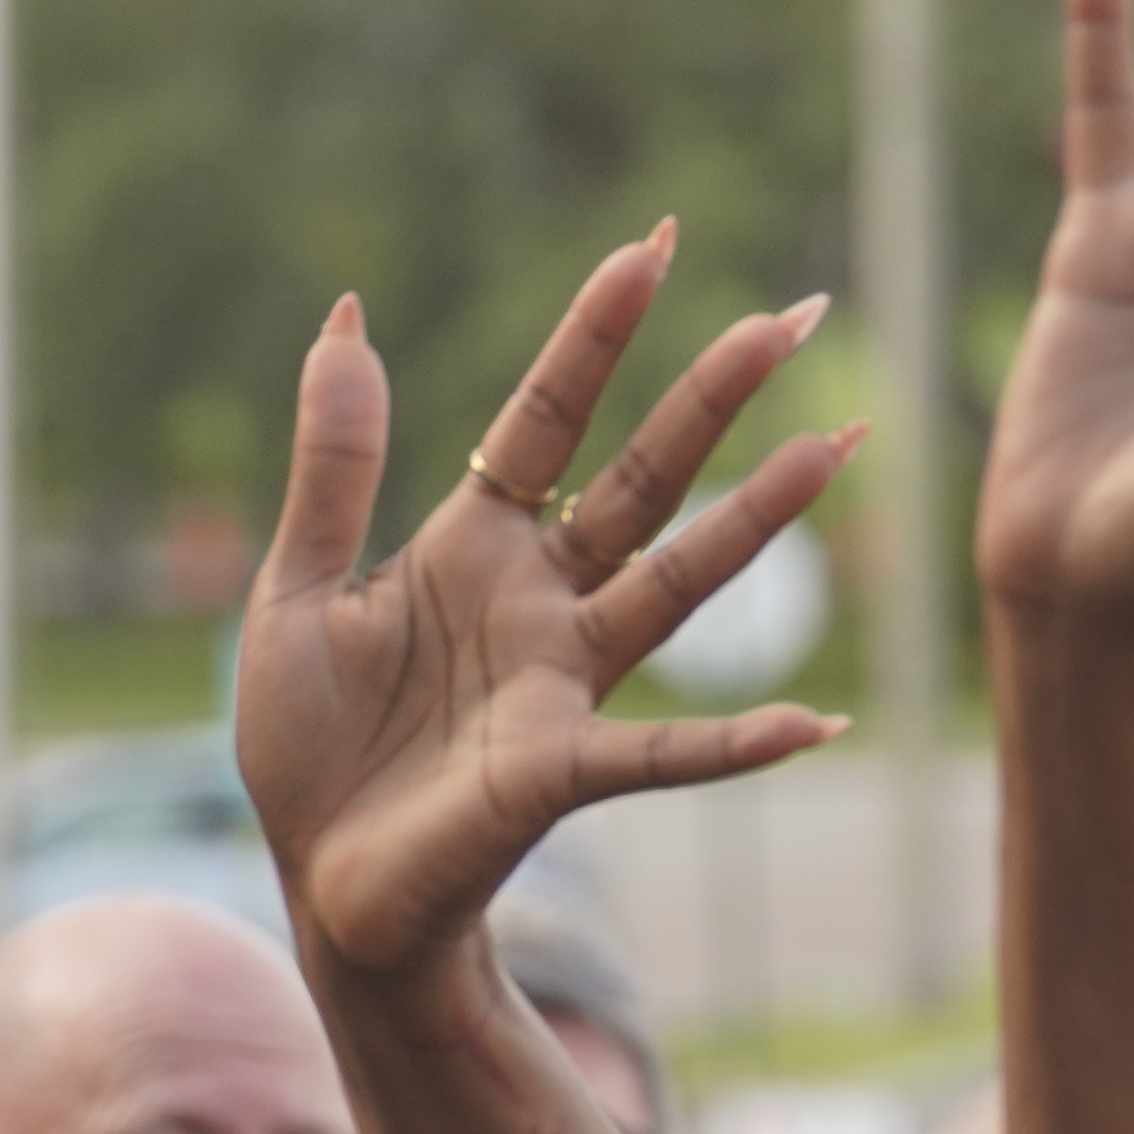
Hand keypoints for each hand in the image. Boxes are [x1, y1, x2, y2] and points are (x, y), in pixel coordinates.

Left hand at [234, 230, 849, 984]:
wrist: (321, 889)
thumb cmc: (314, 749)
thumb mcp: (298, 586)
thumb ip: (335, 463)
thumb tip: (347, 314)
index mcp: (475, 547)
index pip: (548, 417)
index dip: (595, 334)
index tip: (650, 244)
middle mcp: (541, 602)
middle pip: (644, 478)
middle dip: (714, 396)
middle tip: (793, 312)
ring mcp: (564, 684)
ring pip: (676, 583)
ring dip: (756, 520)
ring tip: (835, 444)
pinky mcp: (560, 770)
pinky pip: (665, 753)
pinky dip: (737, 743)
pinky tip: (811, 725)